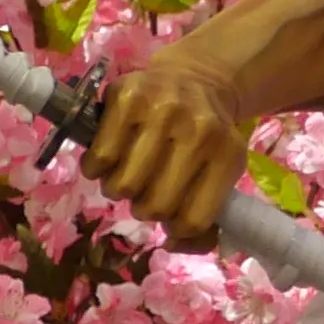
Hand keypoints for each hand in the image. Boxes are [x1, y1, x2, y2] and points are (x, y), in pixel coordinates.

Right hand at [85, 55, 255, 240]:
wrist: (194, 78)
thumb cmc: (203, 138)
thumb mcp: (220, 174)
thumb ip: (205, 223)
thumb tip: (172, 245)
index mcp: (227, 155)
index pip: (192, 219)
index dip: (174, 227)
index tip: (169, 215)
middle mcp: (198, 130)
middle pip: (154, 205)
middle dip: (144, 208)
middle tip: (145, 191)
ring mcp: (162, 110)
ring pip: (124, 185)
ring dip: (118, 189)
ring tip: (126, 174)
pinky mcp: (127, 96)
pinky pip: (100, 157)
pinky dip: (96, 168)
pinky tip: (107, 160)